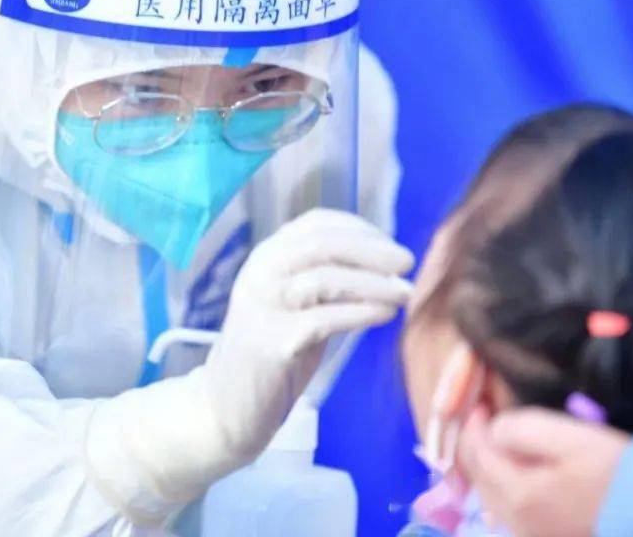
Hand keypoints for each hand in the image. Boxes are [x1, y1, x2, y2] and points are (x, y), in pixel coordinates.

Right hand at [202, 208, 414, 458]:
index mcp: (265, 259)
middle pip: (322, 245)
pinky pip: (325, 318)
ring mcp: (263, 307)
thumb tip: (384, 266)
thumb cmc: (266, 356)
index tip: (390, 245)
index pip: (315, 224)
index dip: (359, 229)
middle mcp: (260, 274)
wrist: (224, 407)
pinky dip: (362, 312)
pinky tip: (385, 315)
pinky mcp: (273, 343)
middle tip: (408, 262)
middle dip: (372, 250)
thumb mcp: (291, 307)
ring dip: (374, 282)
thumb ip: (323, 284)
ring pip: (325, 278)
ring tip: (405, 292)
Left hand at [459, 406, 629, 536]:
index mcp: (519, 496)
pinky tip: (514, 473)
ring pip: (491, 498)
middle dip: (477, 447)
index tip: (481, 405)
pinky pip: (509, 513)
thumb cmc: (614, 471)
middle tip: (484, 421)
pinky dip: (502, 488)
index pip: (478, 455)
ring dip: (487, 468)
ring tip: (496, 443)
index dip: (474, 427)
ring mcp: (532, 536)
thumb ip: (521, 430)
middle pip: (480, 479)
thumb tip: (493, 431)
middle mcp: (518, 524)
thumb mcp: (569, 438)